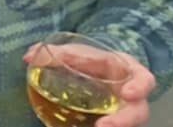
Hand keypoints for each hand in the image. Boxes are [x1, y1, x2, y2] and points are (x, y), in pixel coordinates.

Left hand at [23, 42, 154, 126]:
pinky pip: (112, 125)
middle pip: (138, 111)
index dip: (140, 87)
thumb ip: (54, 54)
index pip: (143, 79)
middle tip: (105, 126)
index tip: (128, 94)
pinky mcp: (113, 120)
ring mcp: (123, 111)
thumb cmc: (89, 60)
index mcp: (129, 72)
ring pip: (127, 124)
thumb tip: (29, 57)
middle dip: (125, 120)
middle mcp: (132, 96)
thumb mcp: (75, 52)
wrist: (92, 70)